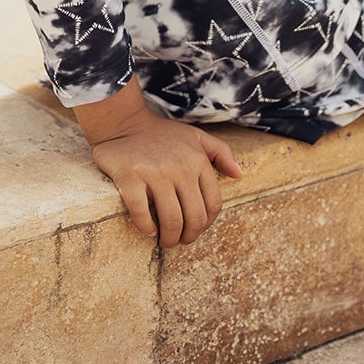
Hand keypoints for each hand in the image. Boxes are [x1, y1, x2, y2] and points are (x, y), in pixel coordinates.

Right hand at [87, 106, 242, 246]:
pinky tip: (148, 229)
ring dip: (169, 238)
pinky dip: (146, 227)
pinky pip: (141, 213)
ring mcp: (154, 173)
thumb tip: (239, 175)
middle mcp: (179, 168)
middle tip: (178, 240)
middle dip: (188, 236)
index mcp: (197, 160)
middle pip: (194, 217)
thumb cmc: (162, 134)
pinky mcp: (130, 178)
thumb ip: (221, 153)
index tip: (194, 229)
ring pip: (171, 220)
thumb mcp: (196, 136)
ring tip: (164, 240)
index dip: (206, 224)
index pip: (212, 205)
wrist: (124, 122)